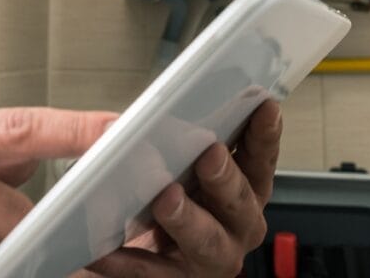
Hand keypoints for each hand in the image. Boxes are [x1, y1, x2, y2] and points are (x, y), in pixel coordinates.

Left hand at [87, 99, 281, 276]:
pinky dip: (128, 261)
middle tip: (210, 154)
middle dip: (228, 176)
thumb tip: (117, 124)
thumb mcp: (138, 154)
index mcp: (236, 186)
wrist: (107, 241)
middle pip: (242, 201)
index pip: (258, 158)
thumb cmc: (141, 193)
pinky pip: (151, 274)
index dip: (264, 134)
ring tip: (167, 200)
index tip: (265, 107)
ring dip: (190, 220)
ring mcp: (208, 257)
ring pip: (209, 242)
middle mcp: (233, 224)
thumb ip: (130, 136)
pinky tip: (104, 250)